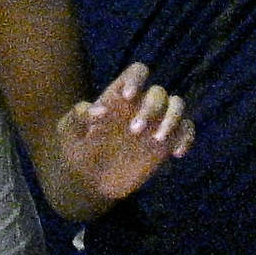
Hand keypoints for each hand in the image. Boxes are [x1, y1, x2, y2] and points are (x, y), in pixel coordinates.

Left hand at [52, 64, 190, 213]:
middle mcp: (141, 105)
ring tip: (158, 140)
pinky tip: (175, 153)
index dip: (137, 79)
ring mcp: (157, 122)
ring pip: (178, 105)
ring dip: (172, 119)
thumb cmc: (78, 151)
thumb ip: (79, 116)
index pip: (138, 72)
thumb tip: (100, 109)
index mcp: (119, 96)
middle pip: (159, 92)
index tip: (128, 97)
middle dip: (151, 108)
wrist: (90, 182)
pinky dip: (186, 138)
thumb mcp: (68, 132)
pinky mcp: (169, 141)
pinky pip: (187, 130)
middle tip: (134, 131)